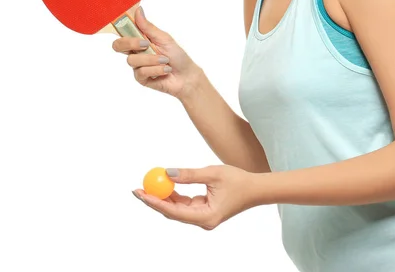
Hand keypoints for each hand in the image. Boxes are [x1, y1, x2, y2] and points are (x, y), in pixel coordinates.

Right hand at [112, 7, 200, 98]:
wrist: (186, 75)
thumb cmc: (177, 56)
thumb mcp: (164, 38)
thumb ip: (149, 27)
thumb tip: (138, 10)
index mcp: (140, 41)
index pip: (123, 33)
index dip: (121, 28)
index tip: (131, 27)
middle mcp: (136, 53)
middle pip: (118, 46)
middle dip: (131, 43)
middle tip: (146, 44)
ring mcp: (137, 66)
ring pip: (132, 60)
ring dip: (152, 59)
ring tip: (166, 61)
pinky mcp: (141, 78)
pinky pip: (141, 72)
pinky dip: (157, 70)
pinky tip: (166, 70)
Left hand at [132, 165, 258, 229]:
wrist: (256, 189)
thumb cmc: (238, 180)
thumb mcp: (213, 174)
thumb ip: (190, 174)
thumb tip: (167, 172)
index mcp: (206, 216)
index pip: (175, 211)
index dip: (156, 202)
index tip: (141, 193)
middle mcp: (203, 221)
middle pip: (173, 213)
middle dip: (155, 200)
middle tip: (139, 189)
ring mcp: (203, 217)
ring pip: (178, 209)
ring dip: (164, 197)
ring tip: (148, 185)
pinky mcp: (204, 211)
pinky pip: (185, 205)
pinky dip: (175, 195)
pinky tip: (166, 185)